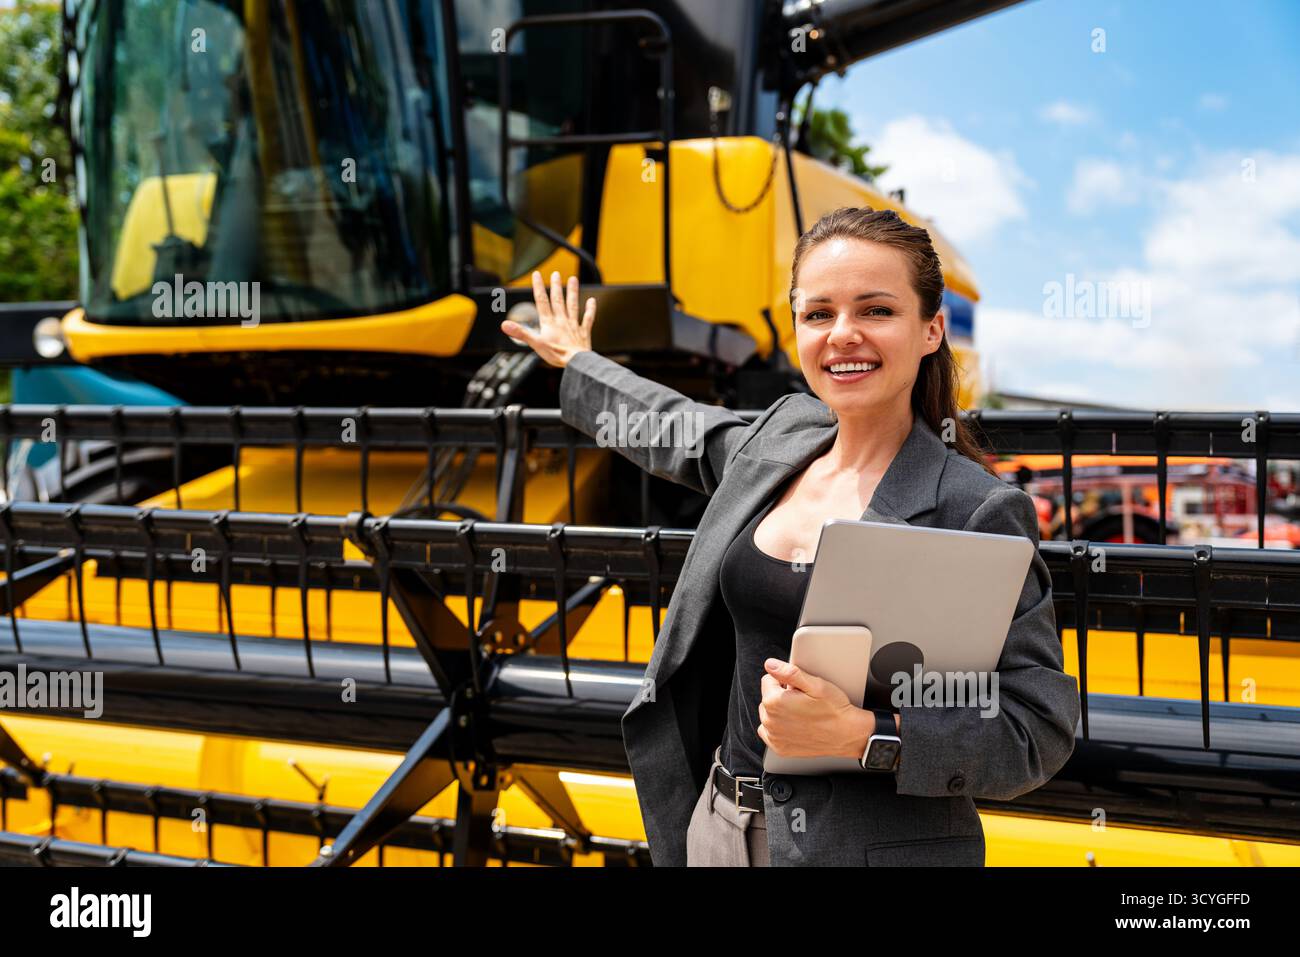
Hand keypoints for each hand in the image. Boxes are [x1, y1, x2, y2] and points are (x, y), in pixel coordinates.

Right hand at [500, 269, 595, 367]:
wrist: (576, 362)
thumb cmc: (557, 354)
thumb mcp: (535, 344)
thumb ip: (520, 333)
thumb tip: (505, 325)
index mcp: (549, 323)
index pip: (542, 301)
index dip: (538, 287)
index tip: (537, 275)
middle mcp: (562, 321)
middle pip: (558, 300)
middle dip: (556, 286)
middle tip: (556, 273)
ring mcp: (573, 325)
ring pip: (573, 305)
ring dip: (572, 292)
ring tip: (573, 279)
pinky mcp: (583, 333)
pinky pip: (588, 319)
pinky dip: (590, 310)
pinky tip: (592, 300)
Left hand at [757, 658, 872, 758]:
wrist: (847, 734)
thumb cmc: (834, 709)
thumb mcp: (815, 685)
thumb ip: (789, 672)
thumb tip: (769, 664)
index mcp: (774, 701)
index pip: (768, 680)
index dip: (785, 681)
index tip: (799, 688)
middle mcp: (769, 721)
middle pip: (768, 697)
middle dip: (782, 696)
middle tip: (803, 701)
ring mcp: (773, 736)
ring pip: (768, 714)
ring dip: (779, 712)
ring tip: (801, 713)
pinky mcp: (778, 747)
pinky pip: (769, 732)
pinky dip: (779, 728)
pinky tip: (795, 725)